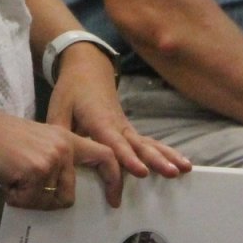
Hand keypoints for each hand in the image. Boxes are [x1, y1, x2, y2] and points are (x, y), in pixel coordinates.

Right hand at [0, 103, 116, 210]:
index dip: (114, 179)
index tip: (114, 200)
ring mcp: (50, 159)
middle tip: (22, 187)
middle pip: (67, 196)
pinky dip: (13, 196)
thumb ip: (54, 160)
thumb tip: (60, 193)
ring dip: (25, 197)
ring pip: (46, 201)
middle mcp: (64, 148)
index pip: (105, 156)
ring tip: (11, 174)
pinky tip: (4, 176)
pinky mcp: (35, 171)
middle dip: (44, 200)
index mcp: (67, 139)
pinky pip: (28, 201)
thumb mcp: (37, 142)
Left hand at [45, 45, 189, 205]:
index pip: (115, 143)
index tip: (141, 172)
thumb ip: (60, 134)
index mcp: (99, 121)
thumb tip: (60, 159)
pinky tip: (182, 163)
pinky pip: (149, 143)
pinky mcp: (129, 130)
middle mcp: (117, 124)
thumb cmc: (71, 90)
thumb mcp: (57, 110)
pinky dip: (166, 152)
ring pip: (149, 144)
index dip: (127, 158)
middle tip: (172, 173)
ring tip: (185, 169)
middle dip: (156, 160)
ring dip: (167, 156)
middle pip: (138, 145)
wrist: (87, 69)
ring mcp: (126, 127)